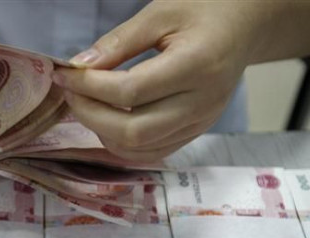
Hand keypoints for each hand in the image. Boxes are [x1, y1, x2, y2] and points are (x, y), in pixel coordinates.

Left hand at [51, 2, 254, 161]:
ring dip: (102, 132)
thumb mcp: (160, 13)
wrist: (244, 26)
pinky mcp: (195, 132)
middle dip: (90, 115)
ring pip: (140, 149)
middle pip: (133, 130)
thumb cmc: (204, 10)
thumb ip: (119, 42)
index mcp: (197, 65)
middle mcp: (202, 103)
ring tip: (86, 104)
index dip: (90, 87)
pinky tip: (107, 119)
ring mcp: (201, 123)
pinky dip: (121, 143)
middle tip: (70, 94)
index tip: (66, 75)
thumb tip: (78, 67)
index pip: (131, 91)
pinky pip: (151, 152)